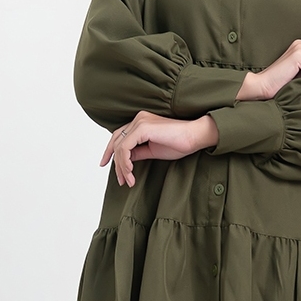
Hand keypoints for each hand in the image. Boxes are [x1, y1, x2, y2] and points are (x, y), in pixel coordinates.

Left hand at [100, 111, 218, 187]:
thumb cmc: (179, 143)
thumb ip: (138, 152)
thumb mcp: (153, 151)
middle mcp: (138, 119)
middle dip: (116, 163)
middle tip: (121, 180)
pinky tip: (131, 172)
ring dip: (122, 166)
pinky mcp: (142, 128)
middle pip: (116, 141)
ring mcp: (139, 122)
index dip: (110, 151)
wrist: (194, 137)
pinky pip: (125, 147)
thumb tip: (126, 160)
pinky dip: (125, 162)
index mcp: (141, 122)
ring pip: (119, 146)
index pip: (119, 136)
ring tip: (129, 180)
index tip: (106, 165)